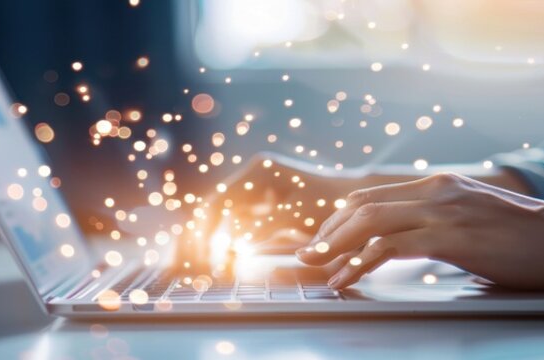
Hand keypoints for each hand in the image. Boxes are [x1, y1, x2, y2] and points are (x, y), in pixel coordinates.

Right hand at [190, 152, 363, 258]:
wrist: (357, 205)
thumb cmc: (334, 206)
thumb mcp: (298, 215)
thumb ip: (265, 227)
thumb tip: (232, 245)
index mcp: (258, 171)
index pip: (219, 203)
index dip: (207, 233)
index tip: (205, 260)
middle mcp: (249, 178)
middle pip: (208, 210)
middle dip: (194, 240)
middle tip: (185, 270)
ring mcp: (250, 193)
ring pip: (212, 221)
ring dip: (199, 246)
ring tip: (190, 271)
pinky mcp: (254, 211)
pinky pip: (226, 229)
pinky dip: (215, 248)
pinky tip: (208, 267)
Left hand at [297, 172, 543, 290]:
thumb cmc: (531, 238)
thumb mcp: (477, 220)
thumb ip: (442, 223)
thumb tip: (408, 242)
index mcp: (440, 185)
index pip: (371, 196)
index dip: (338, 220)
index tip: (319, 241)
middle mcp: (437, 191)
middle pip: (361, 206)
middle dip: (326, 232)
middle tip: (305, 256)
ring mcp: (444, 210)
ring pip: (369, 222)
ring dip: (335, 246)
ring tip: (315, 266)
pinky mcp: (452, 235)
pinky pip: (390, 247)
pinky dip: (360, 263)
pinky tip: (347, 278)